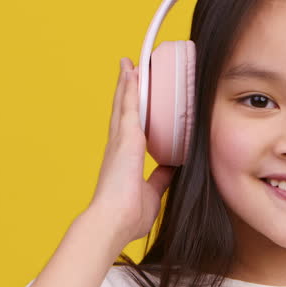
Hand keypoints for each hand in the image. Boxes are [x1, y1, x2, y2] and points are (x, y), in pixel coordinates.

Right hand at [86, 57, 175, 245]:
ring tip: (130, 64)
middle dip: (127, 91)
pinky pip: (129, 105)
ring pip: (124, 104)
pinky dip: (130, 87)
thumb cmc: (128, 216)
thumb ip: (161, 178)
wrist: (113, 222)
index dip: (131, 113)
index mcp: (124, 159)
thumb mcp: (152, 193)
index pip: (129, 130)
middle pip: (123, 111)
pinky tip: (133, 71)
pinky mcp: (125, 137)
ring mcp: (120, 140)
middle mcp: (118, 146)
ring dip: (127, 83)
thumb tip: (172, 167)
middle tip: (129, 71)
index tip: (135, 99)